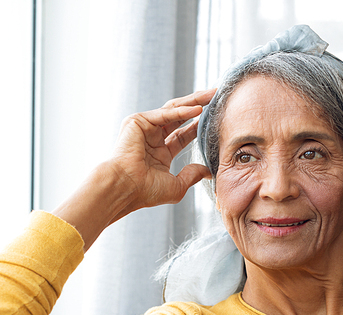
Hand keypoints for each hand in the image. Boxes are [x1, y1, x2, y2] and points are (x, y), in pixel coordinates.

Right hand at [110, 89, 214, 212]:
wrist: (126, 188)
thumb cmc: (146, 191)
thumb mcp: (176, 186)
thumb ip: (192, 175)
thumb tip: (208, 171)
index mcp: (160, 154)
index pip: (183, 135)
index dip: (198, 126)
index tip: (215, 118)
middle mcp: (152, 138)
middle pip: (180, 117)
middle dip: (199, 105)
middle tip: (216, 97)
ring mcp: (144, 128)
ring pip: (173, 110)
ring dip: (193, 101)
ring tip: (211, 94)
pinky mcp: (137, 122)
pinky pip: (165, 113)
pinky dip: (182, 111)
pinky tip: (198, 109)